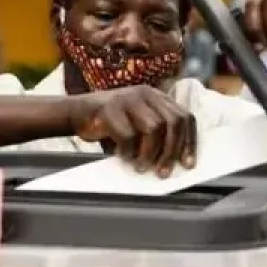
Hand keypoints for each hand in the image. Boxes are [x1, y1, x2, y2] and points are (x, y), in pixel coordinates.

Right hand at [67, 85, 196, 176]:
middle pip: (173, 122)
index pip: (184, 117)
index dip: (189, 142)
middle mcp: (146, 93)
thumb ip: (159, 134)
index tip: (188, 164)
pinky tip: (124, 158)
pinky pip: (128, 135)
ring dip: (150, 154)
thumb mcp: (139, 122)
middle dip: (171, 151)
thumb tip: (176, 162)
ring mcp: (128, 98)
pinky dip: (129, 152)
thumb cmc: (112, 124)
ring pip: (154, 128)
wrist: (77, 113)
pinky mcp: (110, 107)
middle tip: (162, 172)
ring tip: (141, 167)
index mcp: (157, 97)